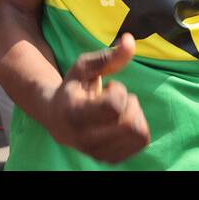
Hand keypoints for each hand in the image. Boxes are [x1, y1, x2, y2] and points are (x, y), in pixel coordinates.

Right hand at [46, 35, 150, 163]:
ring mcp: (97, 153)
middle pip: (130, 124)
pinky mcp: (109, 159)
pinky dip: (137, 127)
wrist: (56, 117)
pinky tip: (120, 122)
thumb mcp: (84, 66)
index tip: (109, 86)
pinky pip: (141, 142)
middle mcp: (84, 139)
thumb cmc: (73, 86)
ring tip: (117, 110)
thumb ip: (108, 56)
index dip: (119, 91)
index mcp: (75, 114)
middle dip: (130, 103)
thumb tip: (130, 40)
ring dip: (134, 115)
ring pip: (139, 134)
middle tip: (115, 98)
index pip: (115, 107)